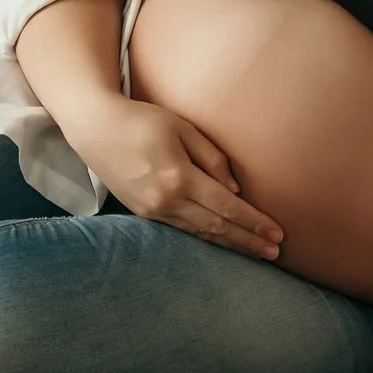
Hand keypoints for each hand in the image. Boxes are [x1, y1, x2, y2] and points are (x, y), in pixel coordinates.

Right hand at [62, 95, 285, 261]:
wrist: (95, 129)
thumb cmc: (141, 120)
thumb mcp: (182, 127)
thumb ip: (212, 157)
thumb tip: (235, 190)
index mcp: (179, 177)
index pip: (227, 207)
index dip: (254, 222)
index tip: (277, 233)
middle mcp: (166, 201)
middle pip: (217, 227)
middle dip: (248, 241)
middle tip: (275, 252)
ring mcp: (153, 210)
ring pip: (200, 233)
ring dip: (230, 244)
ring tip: (256, 252)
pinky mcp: (144, 213)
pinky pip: (182, 229)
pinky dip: (206, 237)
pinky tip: (222, 240)